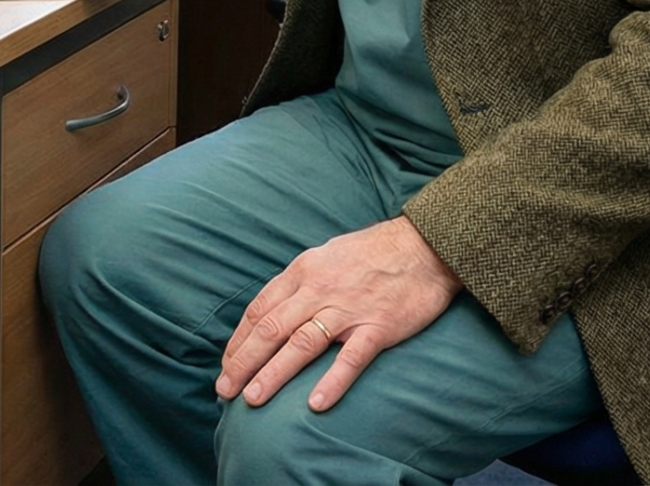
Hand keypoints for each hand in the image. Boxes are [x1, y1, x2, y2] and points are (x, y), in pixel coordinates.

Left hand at [216, 216, 462, 411]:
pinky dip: (331, 381)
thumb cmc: (373, 252)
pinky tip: (314, 404)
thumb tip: (274, 308)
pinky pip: (351, 358)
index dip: (238, 341)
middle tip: (225, 391)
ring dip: (273, 374)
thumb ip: (300, 283)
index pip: (259, 310)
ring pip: (301, 344)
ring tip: (252, 399)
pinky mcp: (378, 326)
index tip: (226, 365)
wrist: (424, 245)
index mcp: (303, 272)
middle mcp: (319, 289)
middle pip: (271, 329)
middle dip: (243, 362)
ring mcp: (348, 309)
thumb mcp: (325, 255)